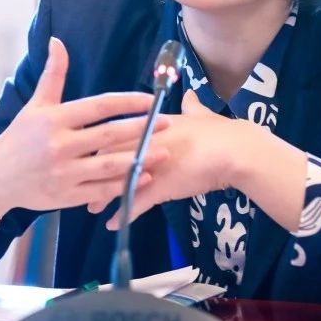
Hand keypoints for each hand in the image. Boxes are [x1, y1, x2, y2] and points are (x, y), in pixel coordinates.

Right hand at [0, 37, 170, 234]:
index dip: (127, 102)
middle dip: (141, 129)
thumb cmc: (19, 138)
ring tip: (165, 152)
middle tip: (168, 123)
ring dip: (139, 160)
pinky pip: (101, 191)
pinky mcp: (65, 197)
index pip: (99, 106)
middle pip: (109, 135)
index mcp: (54, 119)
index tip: (151, 99)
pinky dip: (124, 186)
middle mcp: (59, 145)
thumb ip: (53, 74)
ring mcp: (63, 173)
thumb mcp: (35, 105)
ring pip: (109, 166)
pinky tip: (145, 178)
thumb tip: (57, 41)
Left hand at [87, 89, 243, 228]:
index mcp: (153, 123)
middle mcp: (147, 141)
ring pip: (118, 180)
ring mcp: (152, 164)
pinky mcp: (161, 185)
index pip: (117, 133)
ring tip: (92, 208)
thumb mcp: (203, 114)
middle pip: (109, 157)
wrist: (236, 150)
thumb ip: (192, 107)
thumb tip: (190, 96)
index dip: (103, 147)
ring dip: (103, 195)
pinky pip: (136, 201)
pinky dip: (123, 214)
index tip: (94, 158)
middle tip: (84, 185)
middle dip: (94, 171)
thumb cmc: (221, 131)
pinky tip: (113, 224)